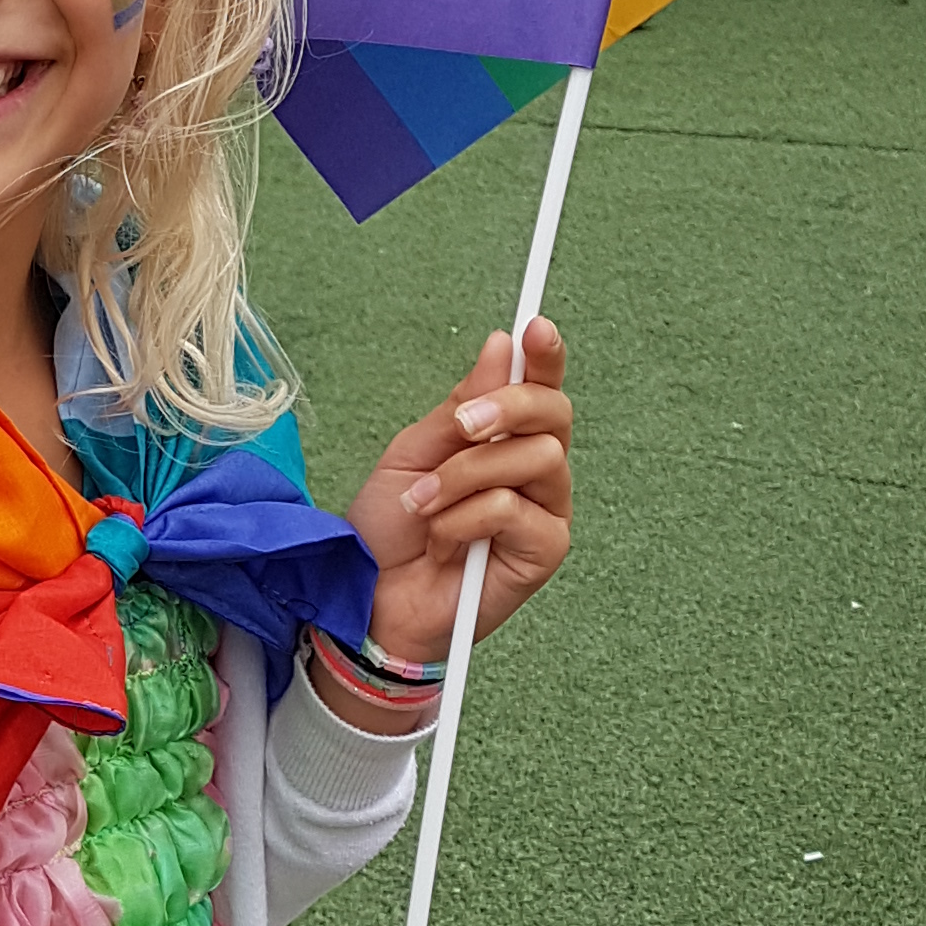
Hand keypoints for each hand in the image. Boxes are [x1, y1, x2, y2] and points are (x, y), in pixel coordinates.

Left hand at [342, 321, 573, 672]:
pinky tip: (444, 541)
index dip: (546, 356)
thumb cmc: (390, 529)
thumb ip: (461, 405)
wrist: (371, 597)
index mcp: (507, 439)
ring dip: (465, 475)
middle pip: (554, 413)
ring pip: (536, 457)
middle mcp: (536, 471)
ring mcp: (546, 511)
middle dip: (504, 408)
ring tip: (425, 505)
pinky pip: (513, 508)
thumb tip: (503, 346)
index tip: (536, 328)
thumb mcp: (413, 453)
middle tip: (460, 426)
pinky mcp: (544, 551)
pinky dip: (465, 519)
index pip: (541, 388)